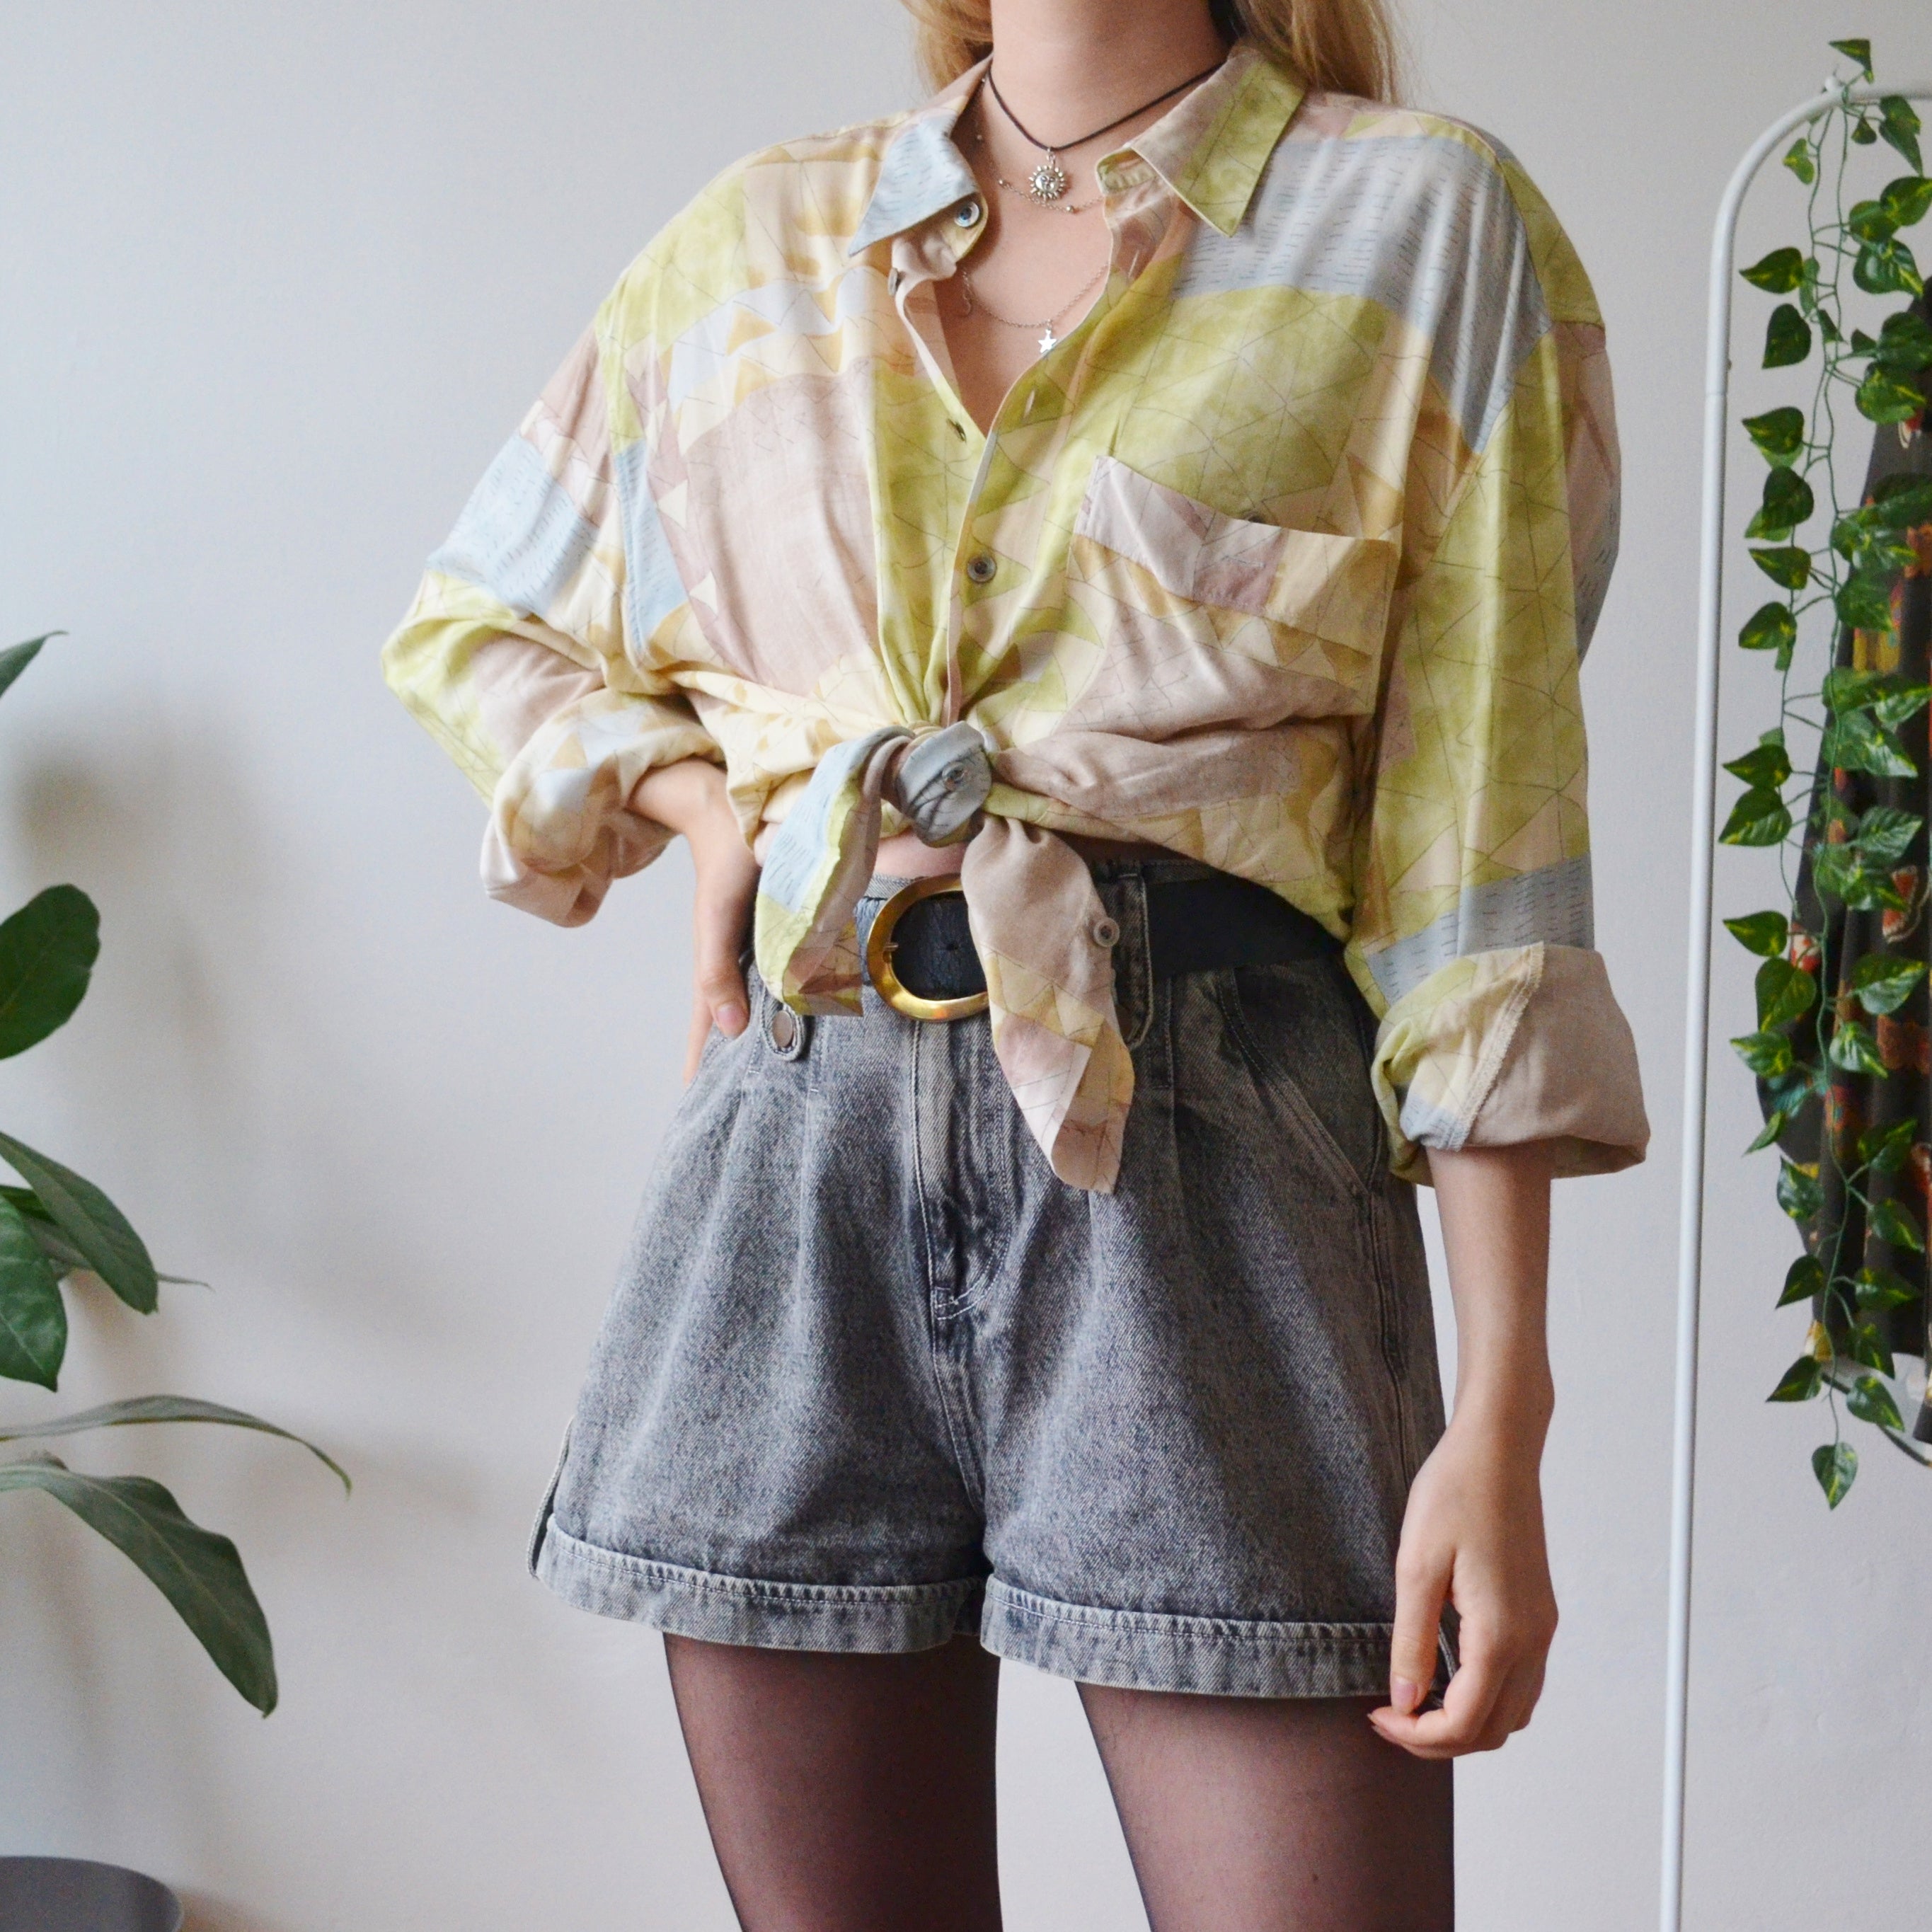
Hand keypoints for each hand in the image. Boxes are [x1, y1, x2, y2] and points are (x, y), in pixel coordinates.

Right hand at [629, 759, 759, 1079]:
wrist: (738, 806)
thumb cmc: (728, 859)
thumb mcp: (718, 918)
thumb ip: (717, 973)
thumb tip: (728, 1030)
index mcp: (714, 966)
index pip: (705, 1030)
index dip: (700, 1066)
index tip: (697, 1104)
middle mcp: (734, 961)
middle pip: (730, 1021)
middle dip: (729, 1060)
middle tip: (736, 1100)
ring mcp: (754, 946)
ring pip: (756, 1000)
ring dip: (758, 1031)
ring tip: (768, 1069)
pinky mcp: (776, 929)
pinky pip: (776, 975)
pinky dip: (780, 999)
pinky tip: (794, 1010)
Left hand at [1368, 1408, 1557, 1757]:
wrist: (1498, 1450)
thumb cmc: (1454, 1494)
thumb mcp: (1416, 1566)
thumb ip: (1412, 1640)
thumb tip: (1404, 1699)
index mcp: (1501, 1634)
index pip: (1465, 1723)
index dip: (1417, 1735)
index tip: (1377, 1717)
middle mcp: (1532, 1641)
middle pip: (1495, 1731)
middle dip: (1441, 1739)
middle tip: (1390, 1718)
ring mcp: (1541, 1629)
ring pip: (1514, 1712)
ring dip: (1467, 1722)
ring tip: (1415, 1701)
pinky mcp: (1539, 1614)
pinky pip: (1522, 1682)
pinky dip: (1487, 1697)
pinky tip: (1446, 1675)